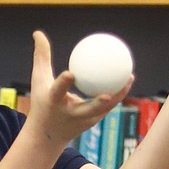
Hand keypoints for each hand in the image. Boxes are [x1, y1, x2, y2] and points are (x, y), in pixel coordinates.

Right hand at [26, 30, 134, 146]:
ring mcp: (83, 121)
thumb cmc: (42, 102)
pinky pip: (108, 107)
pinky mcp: (92, 123)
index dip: (64, 84)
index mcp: (54, 103)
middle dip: (97, 104)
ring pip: (103, 109)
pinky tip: (126, 80)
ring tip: (130, 77)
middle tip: (108, 92)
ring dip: (118, 95)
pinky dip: (117, 95)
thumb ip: (41, 56)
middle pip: (86, 110)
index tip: (70, 74)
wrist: (47, 136)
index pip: (58, 92)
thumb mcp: (39, 80)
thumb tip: (38, 32)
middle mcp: (70, 114)